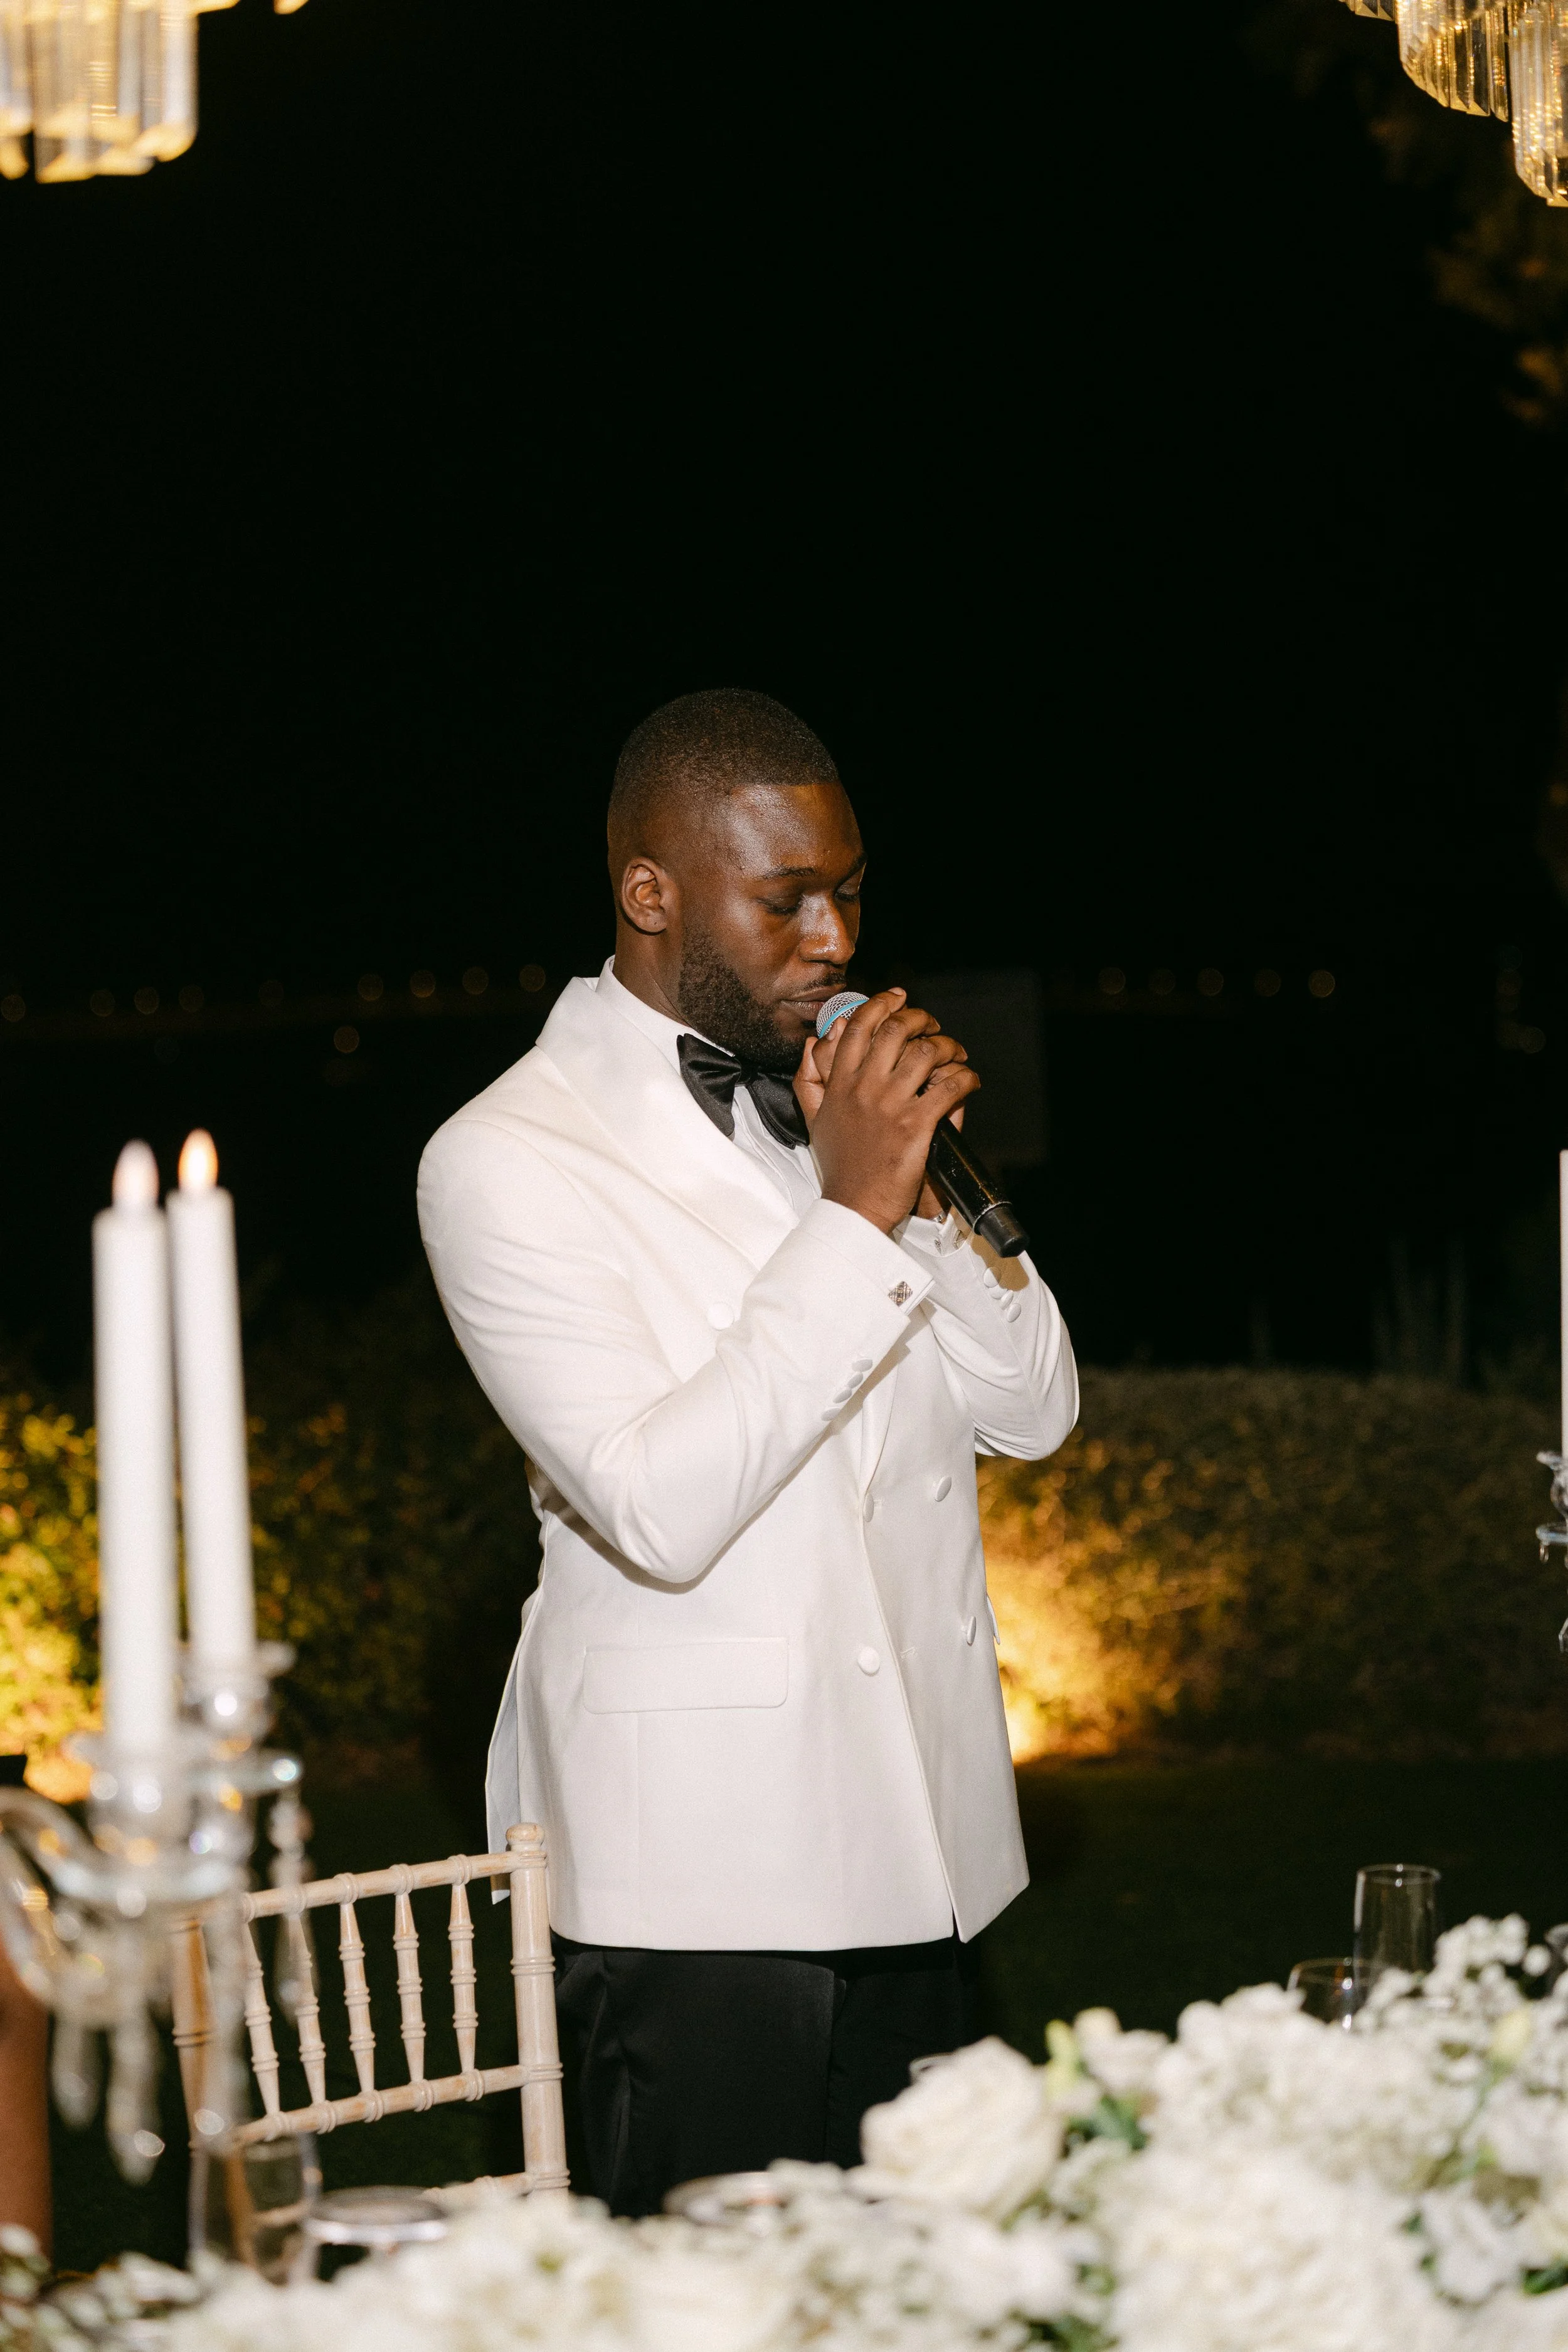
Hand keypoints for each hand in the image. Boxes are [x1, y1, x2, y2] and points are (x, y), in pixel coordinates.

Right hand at [795, 989, 979, 1233]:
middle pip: (894, 1031)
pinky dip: (964, 1078)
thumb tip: (813, 1043)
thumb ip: (809, 1079)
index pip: (858, 1027)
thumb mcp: (814, 1120)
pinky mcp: (915, 1125)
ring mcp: (890, 1105)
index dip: (881, 1004)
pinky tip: (969, 1080)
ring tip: (954, 1054)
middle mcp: (864, 1088)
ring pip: (924, 1053)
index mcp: (839, 1084)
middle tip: (931, 1025)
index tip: (898, 997)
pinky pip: (947, 1087)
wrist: (855, 1205)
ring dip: (947, 1046)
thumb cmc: (839, 1166)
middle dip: (919, 1018)